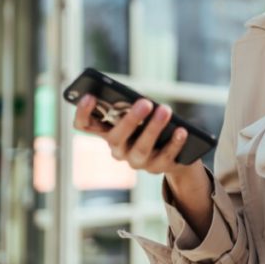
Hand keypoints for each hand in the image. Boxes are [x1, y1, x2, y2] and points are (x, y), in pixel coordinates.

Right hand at [74, 95, 195, 175]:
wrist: (175, 153)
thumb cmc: (151, 125)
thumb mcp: (140, 115)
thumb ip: (133, 107)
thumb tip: (140, 100)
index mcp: (108, 132)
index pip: (85, 125)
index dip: (83, 112)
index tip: (89, 96)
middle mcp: (118, 150)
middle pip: (116, 137)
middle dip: (130, 119)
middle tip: (145, 102)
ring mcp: (137, 161)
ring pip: (141, 149)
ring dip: (154, 128)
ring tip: (165, 110)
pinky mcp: (158, 167)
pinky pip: (165, 156)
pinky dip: (174, 143)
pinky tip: (181, 130)